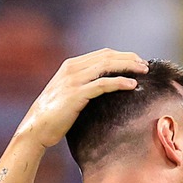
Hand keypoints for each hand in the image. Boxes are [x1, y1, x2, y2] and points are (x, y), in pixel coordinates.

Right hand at [16, 48, 149, 148]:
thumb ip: (83, 87)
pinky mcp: (77, 94)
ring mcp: (74, 80)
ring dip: (128, 67)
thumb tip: (102, 90)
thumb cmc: (54, 116)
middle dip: (129, 58)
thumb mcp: (68, 95)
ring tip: (144, 71)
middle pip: (107, 56)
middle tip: (146, 65)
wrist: (36, 128)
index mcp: (71, 66)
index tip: (137, 62)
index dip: (122, 56)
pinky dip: (119, 82)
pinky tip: (133, 85)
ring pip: (106, 66)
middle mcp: (72, 68)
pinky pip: (103, 84)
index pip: (102, 54)